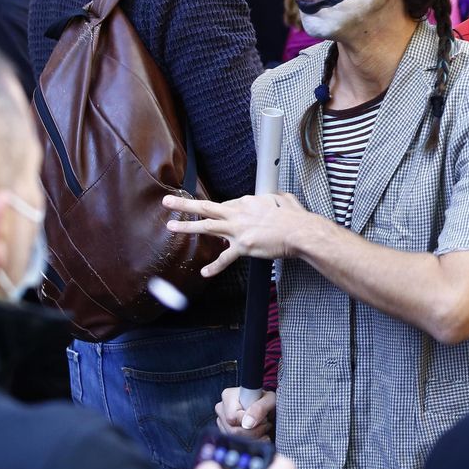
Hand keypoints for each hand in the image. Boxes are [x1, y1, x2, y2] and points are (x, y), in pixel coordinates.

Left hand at [164, 192, 312, 277]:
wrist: (300, 232)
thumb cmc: (295, 217)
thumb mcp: (284, 199)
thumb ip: (276, 198)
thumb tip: (277, 197)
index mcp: (248, 202)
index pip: (227, 205)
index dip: (221, 212)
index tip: (219, 215)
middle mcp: (239, 213)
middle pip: (207, 207)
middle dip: (185, 205)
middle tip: (168, 202)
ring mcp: (238, 230)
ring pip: (207, 227)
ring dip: (187, 227)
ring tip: (171, 226)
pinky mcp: (243, 246)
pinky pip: (225, 258)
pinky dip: (215, 267)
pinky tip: (205, 272)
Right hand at [215, 387, 274, 438]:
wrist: (265, 405)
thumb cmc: (265, 400)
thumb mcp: (269, 399)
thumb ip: (260, 408)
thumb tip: (247, 424)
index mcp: (228, 396)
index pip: (233, 417)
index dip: (250, 422)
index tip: (263, 419)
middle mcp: (222, 409)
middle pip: (233, 430)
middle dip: (254, 431)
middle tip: (266, 424)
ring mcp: (221, 422)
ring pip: (234, 439)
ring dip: (254, 437)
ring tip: (263, 427)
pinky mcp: (225, 432)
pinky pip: (235, 443)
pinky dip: (251, 442)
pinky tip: (259, 435)